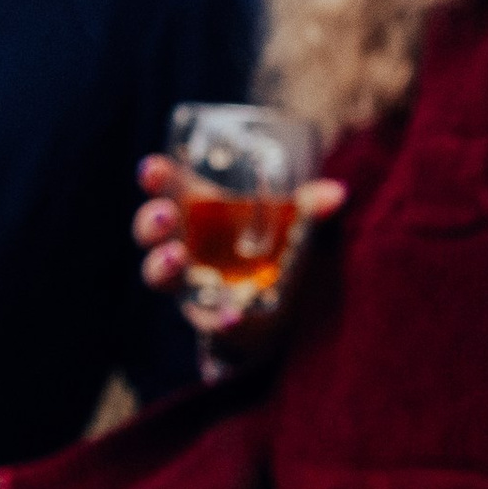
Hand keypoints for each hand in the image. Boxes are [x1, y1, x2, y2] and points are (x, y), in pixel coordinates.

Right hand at [134, 155, 343, 348]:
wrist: (281, 307)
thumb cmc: (273, 246)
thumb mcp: (292, 221)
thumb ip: (309, 206)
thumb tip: (337, 195)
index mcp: (198, 210)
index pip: (167, 188)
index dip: (155, 177)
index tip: (153, 169)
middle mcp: (184, 243)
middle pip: (150, 231)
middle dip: (151, 222)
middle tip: (165, 213)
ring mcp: (191, 282)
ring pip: (158, 275)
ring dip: (162, 265)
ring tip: (175, 257)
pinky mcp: (211, 316)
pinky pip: (206, 319)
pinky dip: (218, 318)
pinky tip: (232, 316)